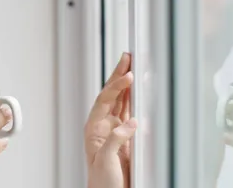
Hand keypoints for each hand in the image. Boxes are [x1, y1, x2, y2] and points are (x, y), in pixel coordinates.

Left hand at [84, 53, 136, 187]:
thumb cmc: (101, 182)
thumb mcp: (104, 160)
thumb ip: (115, 140)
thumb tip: (131, 122)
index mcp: (94, 128)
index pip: (105, 100)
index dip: (116, 86)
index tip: (128, 76)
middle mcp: (103, 125)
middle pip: (111, 94)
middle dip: (118, 75)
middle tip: (127, 56)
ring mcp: (114, 129)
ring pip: (121, 100)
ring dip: (126, 83)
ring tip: (133, 66)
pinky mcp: (125, 136)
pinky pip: (129, 112)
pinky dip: (134, 99)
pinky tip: (138, 90)